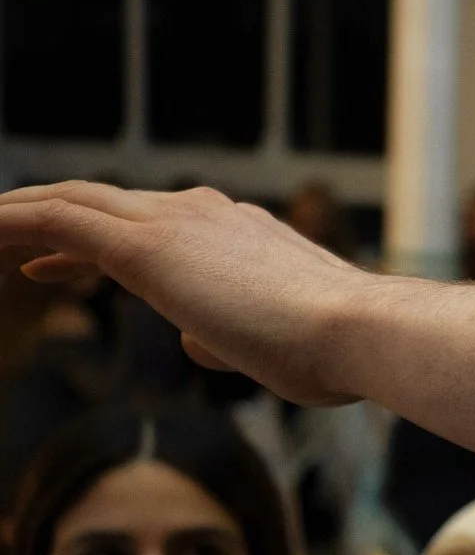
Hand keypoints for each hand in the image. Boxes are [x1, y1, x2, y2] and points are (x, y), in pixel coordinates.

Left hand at [0, 183, 381, 405]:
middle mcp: (203, 214)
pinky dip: (10, 222)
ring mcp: (176, 223)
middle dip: (44, 218)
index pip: (146, 224)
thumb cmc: (335, 353)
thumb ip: (230, 337)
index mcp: (237, 233)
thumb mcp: (276, 348)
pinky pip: (58, 220)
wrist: (359, 332)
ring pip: (71, 201)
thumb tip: (199, 343)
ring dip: (16, 216)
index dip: (92, 243)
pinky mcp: (148, 246)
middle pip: (100, 202)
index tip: (54, 263)